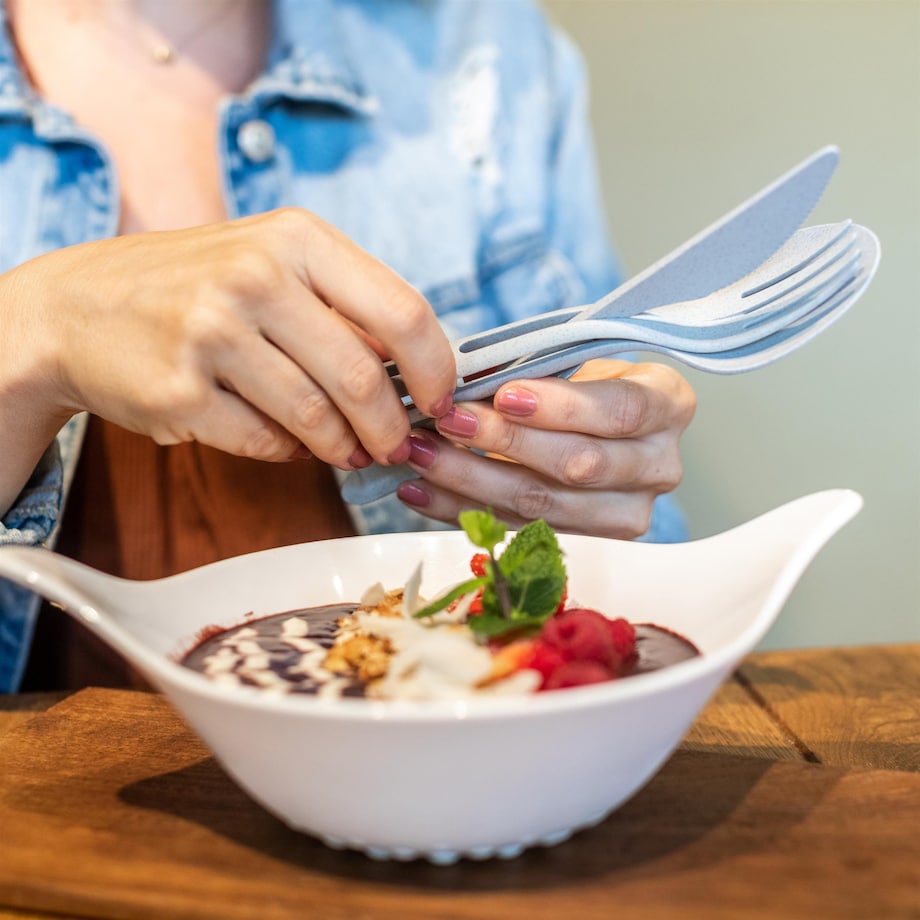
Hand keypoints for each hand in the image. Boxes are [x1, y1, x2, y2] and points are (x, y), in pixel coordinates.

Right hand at [0, 208, 455, 515]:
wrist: (78, 307)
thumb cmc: (195, 286)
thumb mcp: (273, 264)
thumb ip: (343, 307)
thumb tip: (416, 373)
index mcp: (295, 239)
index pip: (402, 310)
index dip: (435, 369)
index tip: (440, 401)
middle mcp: (254, 278)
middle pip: (361, 375)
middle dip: (390, 426)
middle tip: (396, 446)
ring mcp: (211, 335)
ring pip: (316, 417)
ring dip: (343, 447)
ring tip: (349, 452)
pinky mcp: (179, 392)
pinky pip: (264, 442)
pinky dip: (289, 452)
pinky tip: (291, 444)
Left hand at [395, 359, 695, 538]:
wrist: (603, 427)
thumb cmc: (586, 383)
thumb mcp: (576, 363)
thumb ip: (536, 372)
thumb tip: (464, 383)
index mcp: (669, 405)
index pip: (620, 410)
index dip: (562, 406)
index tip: (504, 395)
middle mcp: (660, 466)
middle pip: (580, 464)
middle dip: (504, 443)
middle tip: (447, 421)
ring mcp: (629, 513)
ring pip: (544, 505)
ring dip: (471, 480)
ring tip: (420, 455)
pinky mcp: (589, 543)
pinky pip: (518, 529)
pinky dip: (462, 509)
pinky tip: (419, 492)